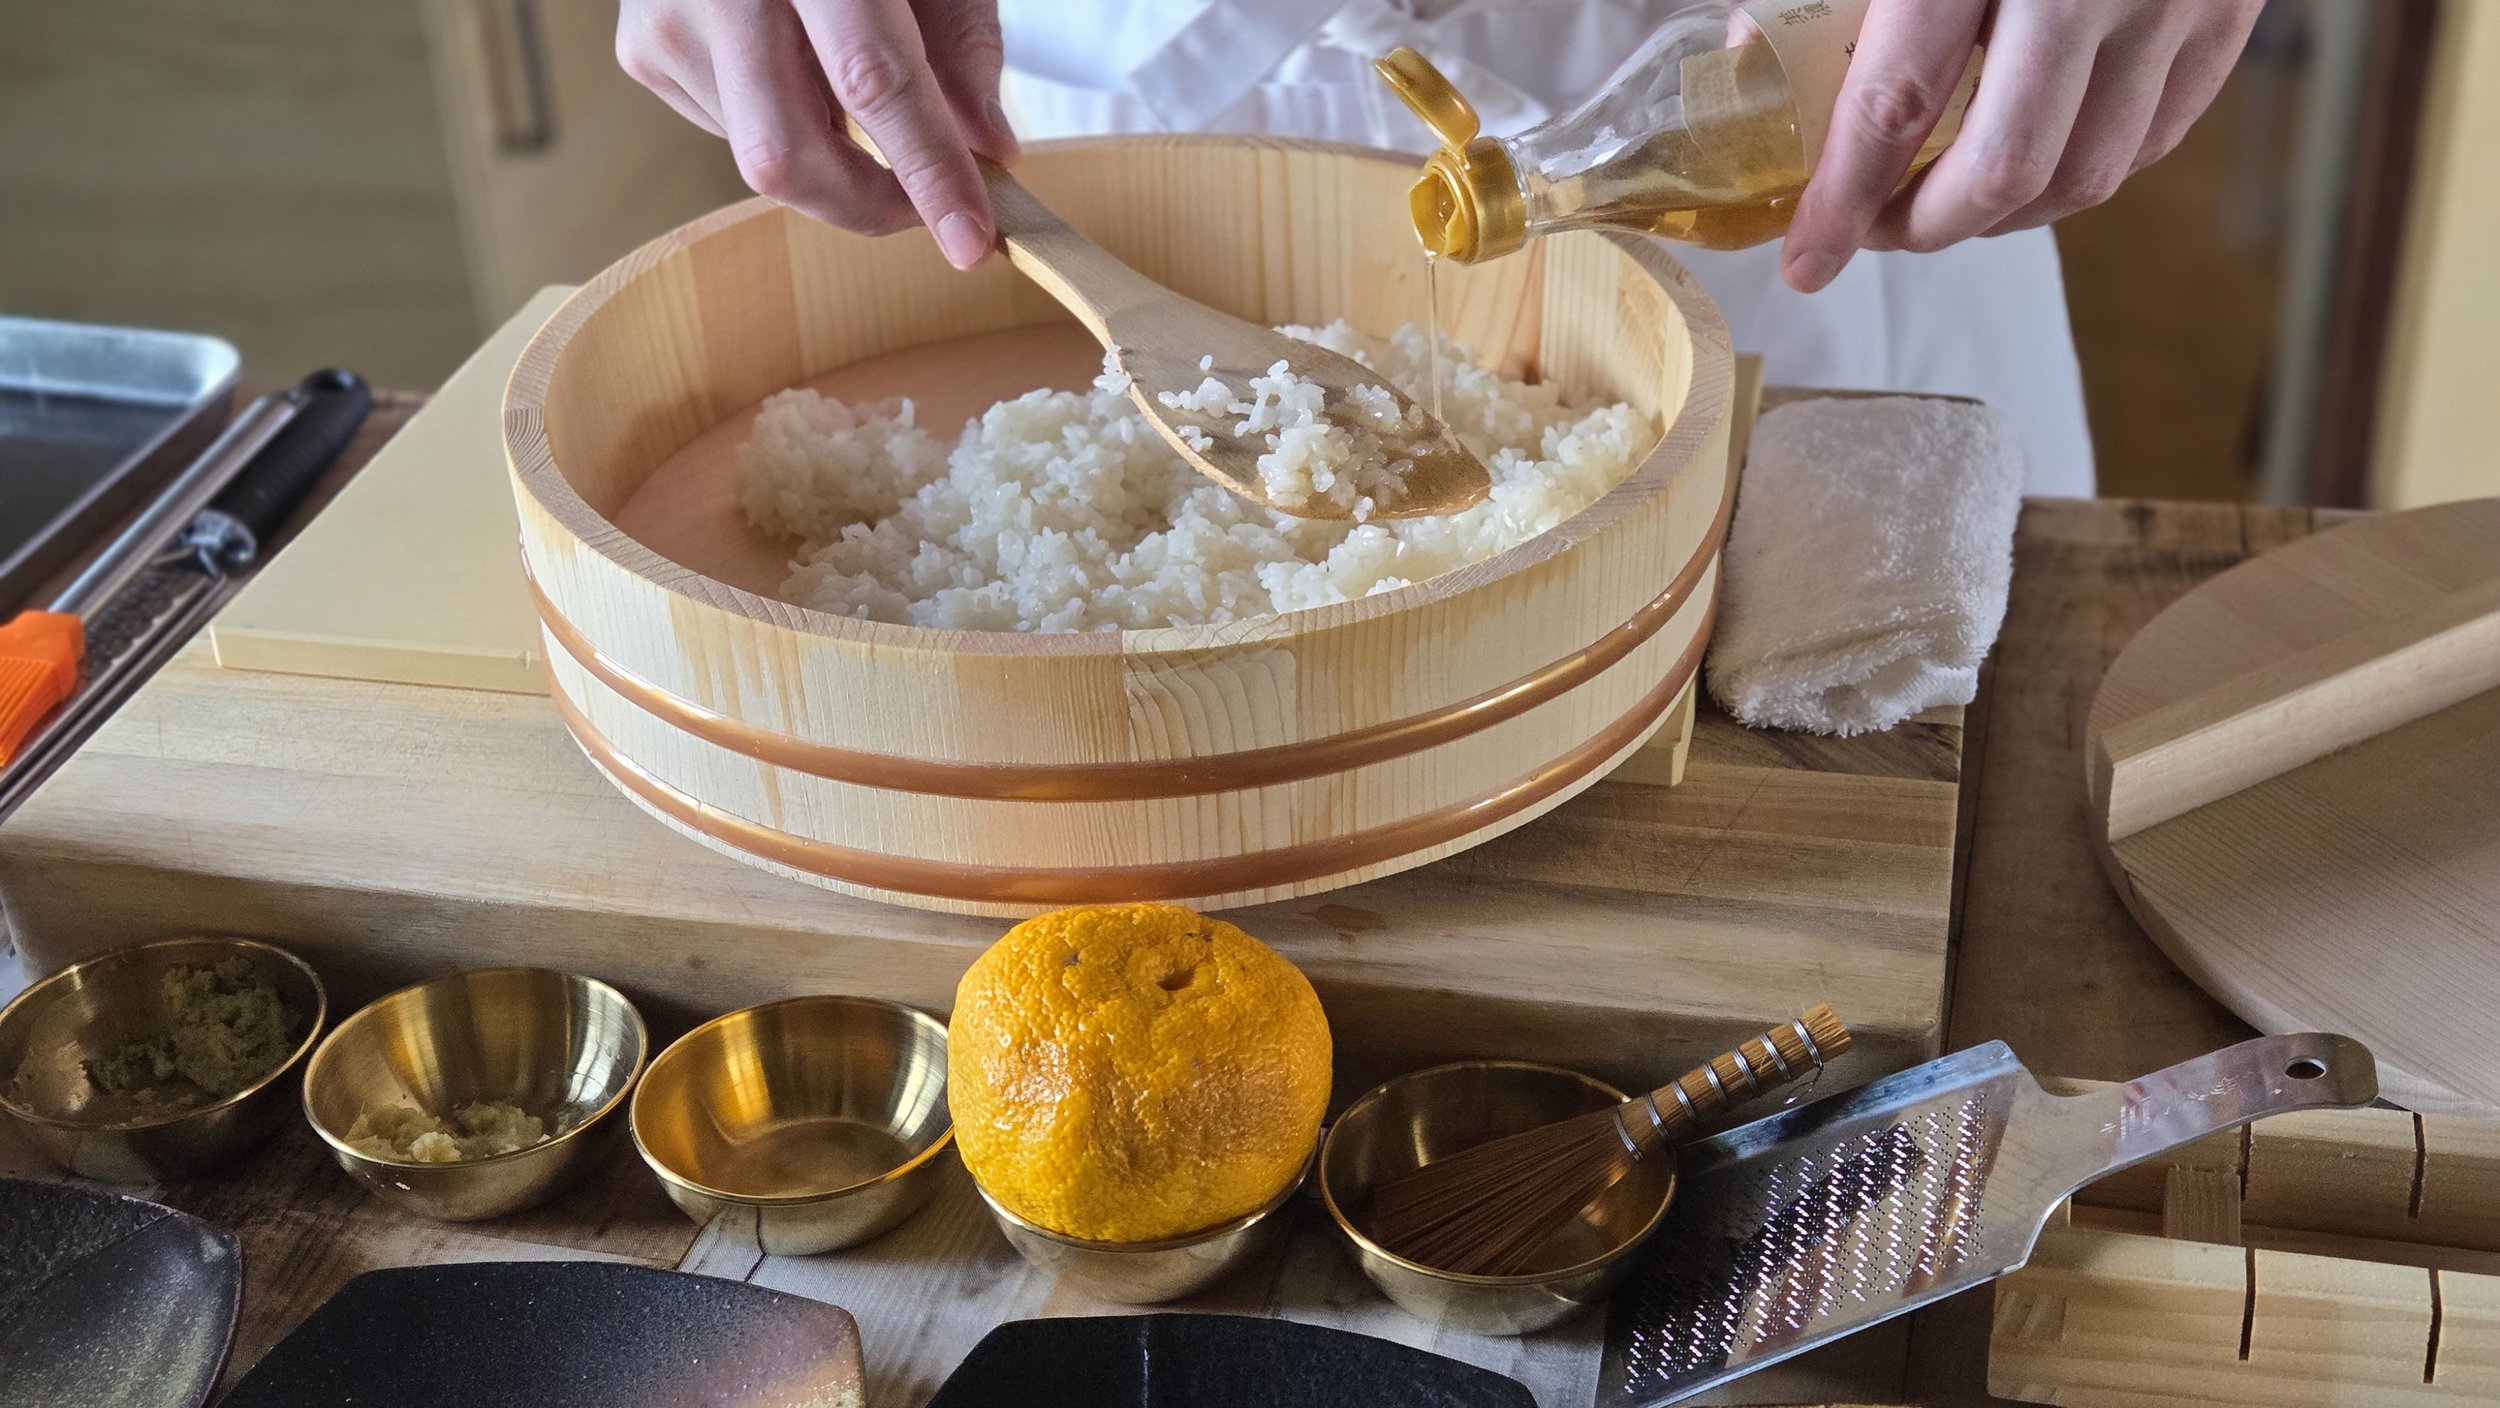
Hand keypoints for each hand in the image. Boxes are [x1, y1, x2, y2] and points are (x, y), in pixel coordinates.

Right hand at [616, 0, 1018, 267]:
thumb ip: (962, 47)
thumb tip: (986, 151)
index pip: (873, 79)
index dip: (927, 169)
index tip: (970, 239)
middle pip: (785, 153)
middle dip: (867, 205)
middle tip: (927, 207)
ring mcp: (665, 19)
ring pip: (759, 156)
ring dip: (830, 158)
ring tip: (852, 93)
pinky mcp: (641, 50)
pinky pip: (729, 133)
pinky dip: (784, 127)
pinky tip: (794, 70)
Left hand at [1780, 0, 2264, 291]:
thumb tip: (1754, 63)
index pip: (1898, 106)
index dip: (1843, 201)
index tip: (1806, 260)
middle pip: (2003, 169)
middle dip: (1922, 227)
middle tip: (1870, 230)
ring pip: (2087, 174)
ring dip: (2001, 215)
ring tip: (1940, 203)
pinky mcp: (2231, 7)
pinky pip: (2154, 136)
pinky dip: (2081, 170)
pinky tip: (2029, 163)